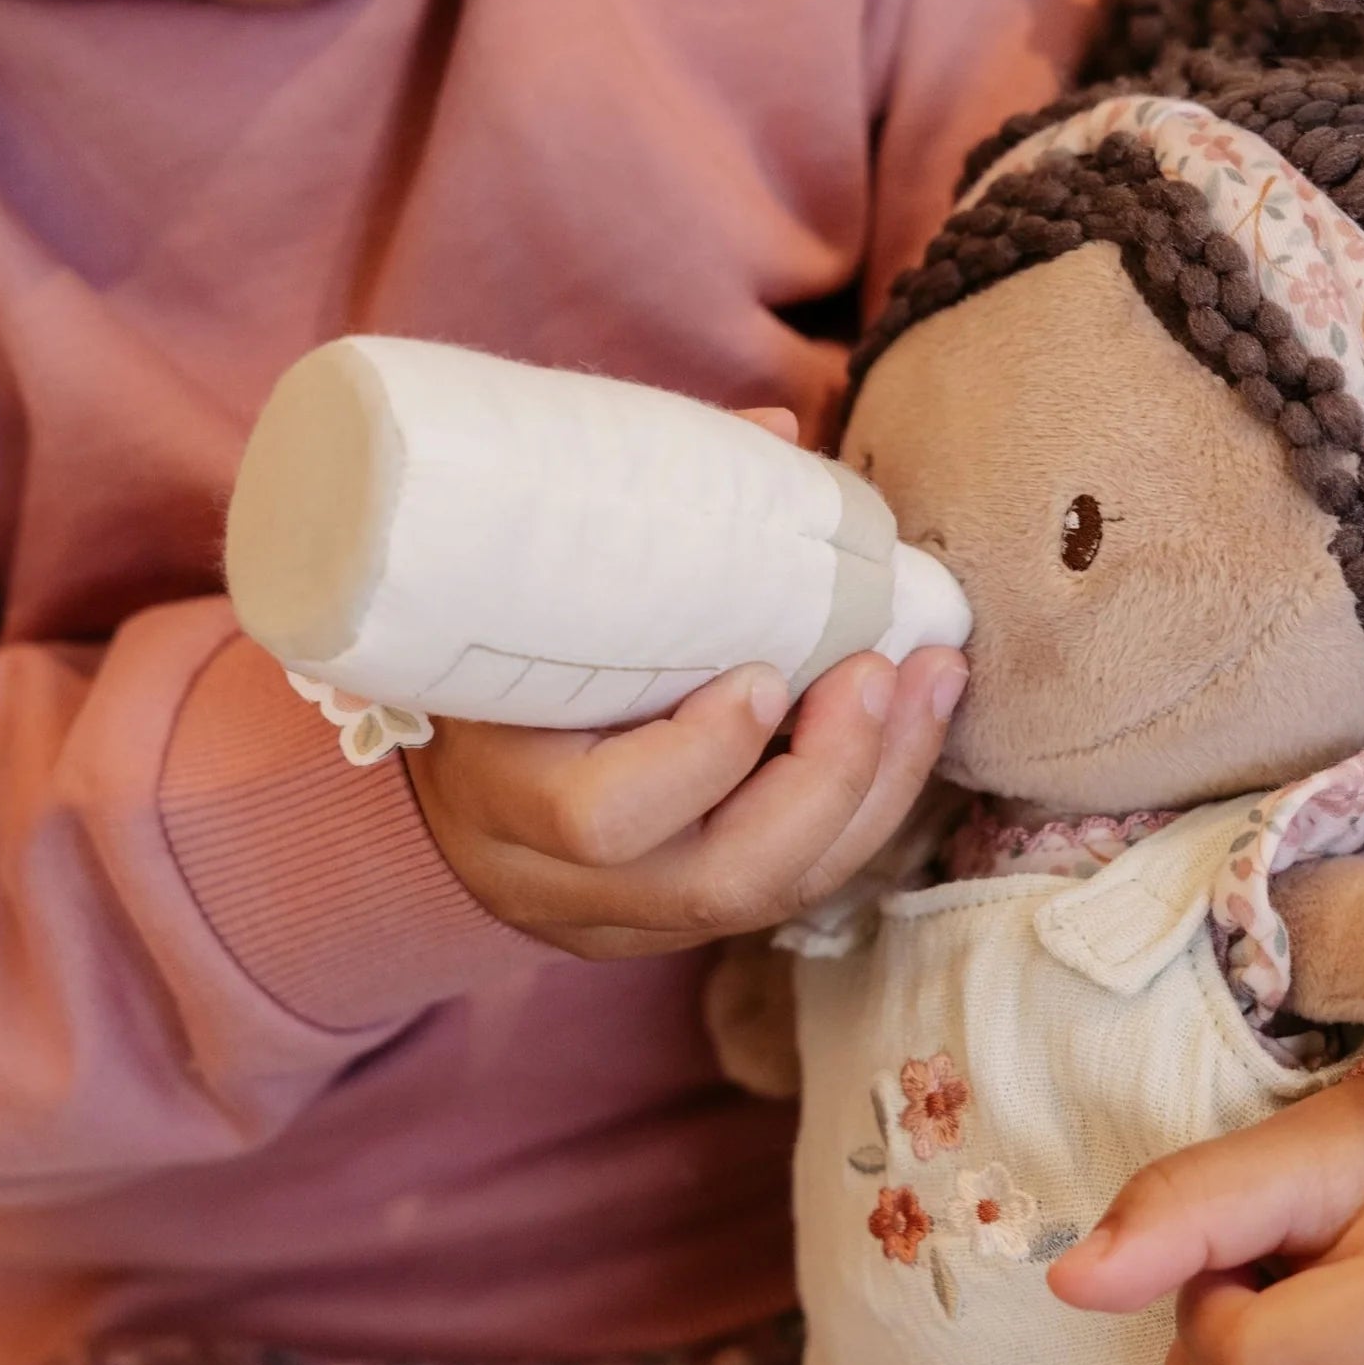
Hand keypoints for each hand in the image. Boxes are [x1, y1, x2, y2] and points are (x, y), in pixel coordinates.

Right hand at [406, 407, 968, 958]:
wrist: (433, 767)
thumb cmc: (484, 650)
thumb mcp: (524, 586)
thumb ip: (634, 519)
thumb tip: (775, 436)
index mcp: (494, 792)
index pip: (599, 817)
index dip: (702, 755)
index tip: (767, 670)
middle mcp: (554, 879)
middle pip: (716, 881)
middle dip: (826, 778)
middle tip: (880, 672)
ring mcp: (618, 919)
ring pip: (767, 898)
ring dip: (874, 791)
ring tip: (930, 684)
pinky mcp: (671, 928)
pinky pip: (787, 892)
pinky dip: (863, 810)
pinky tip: (911, 727)